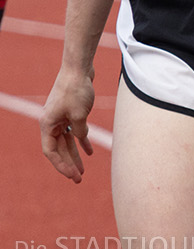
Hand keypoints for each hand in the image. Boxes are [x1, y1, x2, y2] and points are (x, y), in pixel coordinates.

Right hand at [40, 68, 96, 182]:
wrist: (79, 68)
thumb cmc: (76, 89)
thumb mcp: (79, 114)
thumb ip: (80, 130)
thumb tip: (81, 138)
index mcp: (47, 125)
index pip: (51, 152)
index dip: (61, 165)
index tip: (72, 175)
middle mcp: (51, 123)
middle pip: (59, 149)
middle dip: (69, 164)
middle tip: (78, 179)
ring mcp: (61, 117)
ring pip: (68, 141)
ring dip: (75, 155)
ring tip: (83, 170)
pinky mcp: (71, 112)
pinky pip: (76, 131)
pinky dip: (82, 141)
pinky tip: (90, 152)